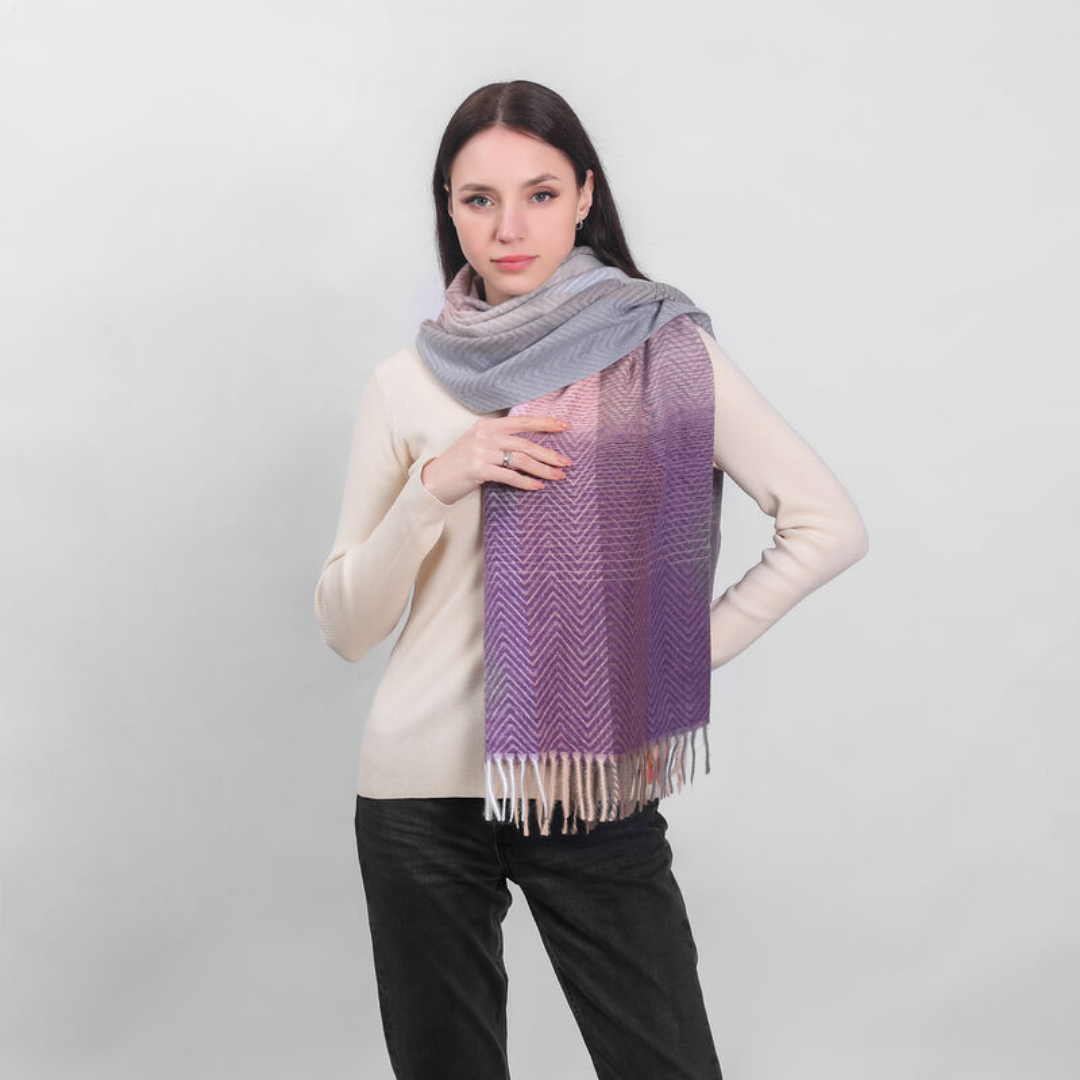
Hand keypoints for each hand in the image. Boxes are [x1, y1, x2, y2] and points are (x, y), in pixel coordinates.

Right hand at [420, 415, 573, 505]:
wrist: (435, 479)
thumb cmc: (460, 463)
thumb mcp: (478, 444)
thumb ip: (500, 440)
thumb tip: (532, 447)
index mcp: (487, 425)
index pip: (521, 421)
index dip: (545, 423)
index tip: (565, 425)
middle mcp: (485, 435)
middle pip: (525, 443)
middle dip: (549, 453)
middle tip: (566, 462)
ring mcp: (481, 451)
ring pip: (521, 459)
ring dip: (542, 469)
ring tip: (558, 476)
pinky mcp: (478, 469)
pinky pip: (510, 476)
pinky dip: (526, 482)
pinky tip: (538, 487)